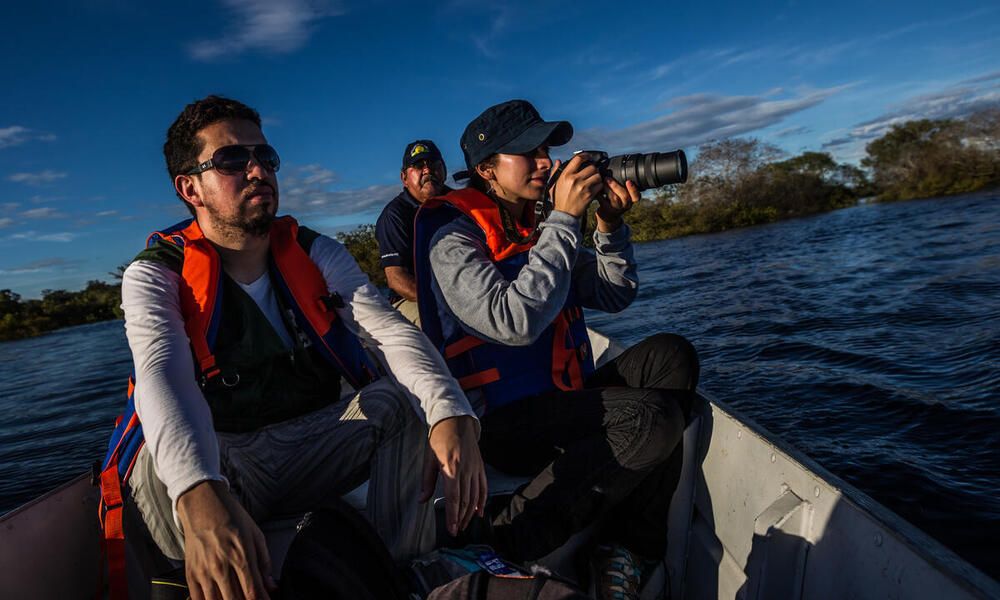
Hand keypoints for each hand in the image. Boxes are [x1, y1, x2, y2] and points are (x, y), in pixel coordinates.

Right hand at [177, 480, 274, 599]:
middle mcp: (221, 566)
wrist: (204, 505)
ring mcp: (204, 571)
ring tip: (236, 599)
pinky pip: (198, 599)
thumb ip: (264, 563)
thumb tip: (270, 586)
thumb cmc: (232, 518)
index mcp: (240, 556)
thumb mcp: (256, 535)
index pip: (252, 591)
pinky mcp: (191, 573)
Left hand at [419, 415, 486, 535]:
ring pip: (475, 497)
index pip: (453, 498)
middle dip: (461, 519)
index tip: (452, 529)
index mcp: (451, 468)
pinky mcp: (480, 467)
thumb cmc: (440, 439)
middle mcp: (465, 470)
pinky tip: (479, 512)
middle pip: (466, 500)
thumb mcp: (429, 459)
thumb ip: (427, 482)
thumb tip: (421, 500)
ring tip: (465, 524)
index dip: (453, 516)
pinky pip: (483, 488)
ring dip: (470, 513)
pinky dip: (482, 502)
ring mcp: (475, 469)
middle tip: (457, 530)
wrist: (456, 422)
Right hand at [551, 154, 603, 218]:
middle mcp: (574, 179)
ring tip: (594, 180)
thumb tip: (559, 161)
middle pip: (591, 167)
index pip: (578, 159)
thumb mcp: (553, 184)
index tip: (588, 157)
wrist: (563, 214)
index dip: (585, 155)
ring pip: (597, 175)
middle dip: (593, 168)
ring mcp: (583, 187)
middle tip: (592, 172)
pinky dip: (599, 186)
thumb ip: (556, 171)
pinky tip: (595, 188)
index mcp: (565, 175)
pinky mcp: (589, 195)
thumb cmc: (558, 199)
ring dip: (597, 177)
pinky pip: (600, 185)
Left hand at [596, 178, 639, 231]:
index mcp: (631, 200)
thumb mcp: (622, 196)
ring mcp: (616, 208)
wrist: (608, 216)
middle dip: (616, 186)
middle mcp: (625, 205)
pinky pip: (603, 200)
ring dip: (608, 188)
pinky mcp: (606, 210)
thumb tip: (617, 171)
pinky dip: (599, 193)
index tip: (628, 181)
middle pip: (625, 196)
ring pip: (614, 198)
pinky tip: (597, 188)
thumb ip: (623, 187)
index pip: (637, 196)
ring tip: (603, 182)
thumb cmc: (616, 202)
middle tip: (608, 179)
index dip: (634, 189)